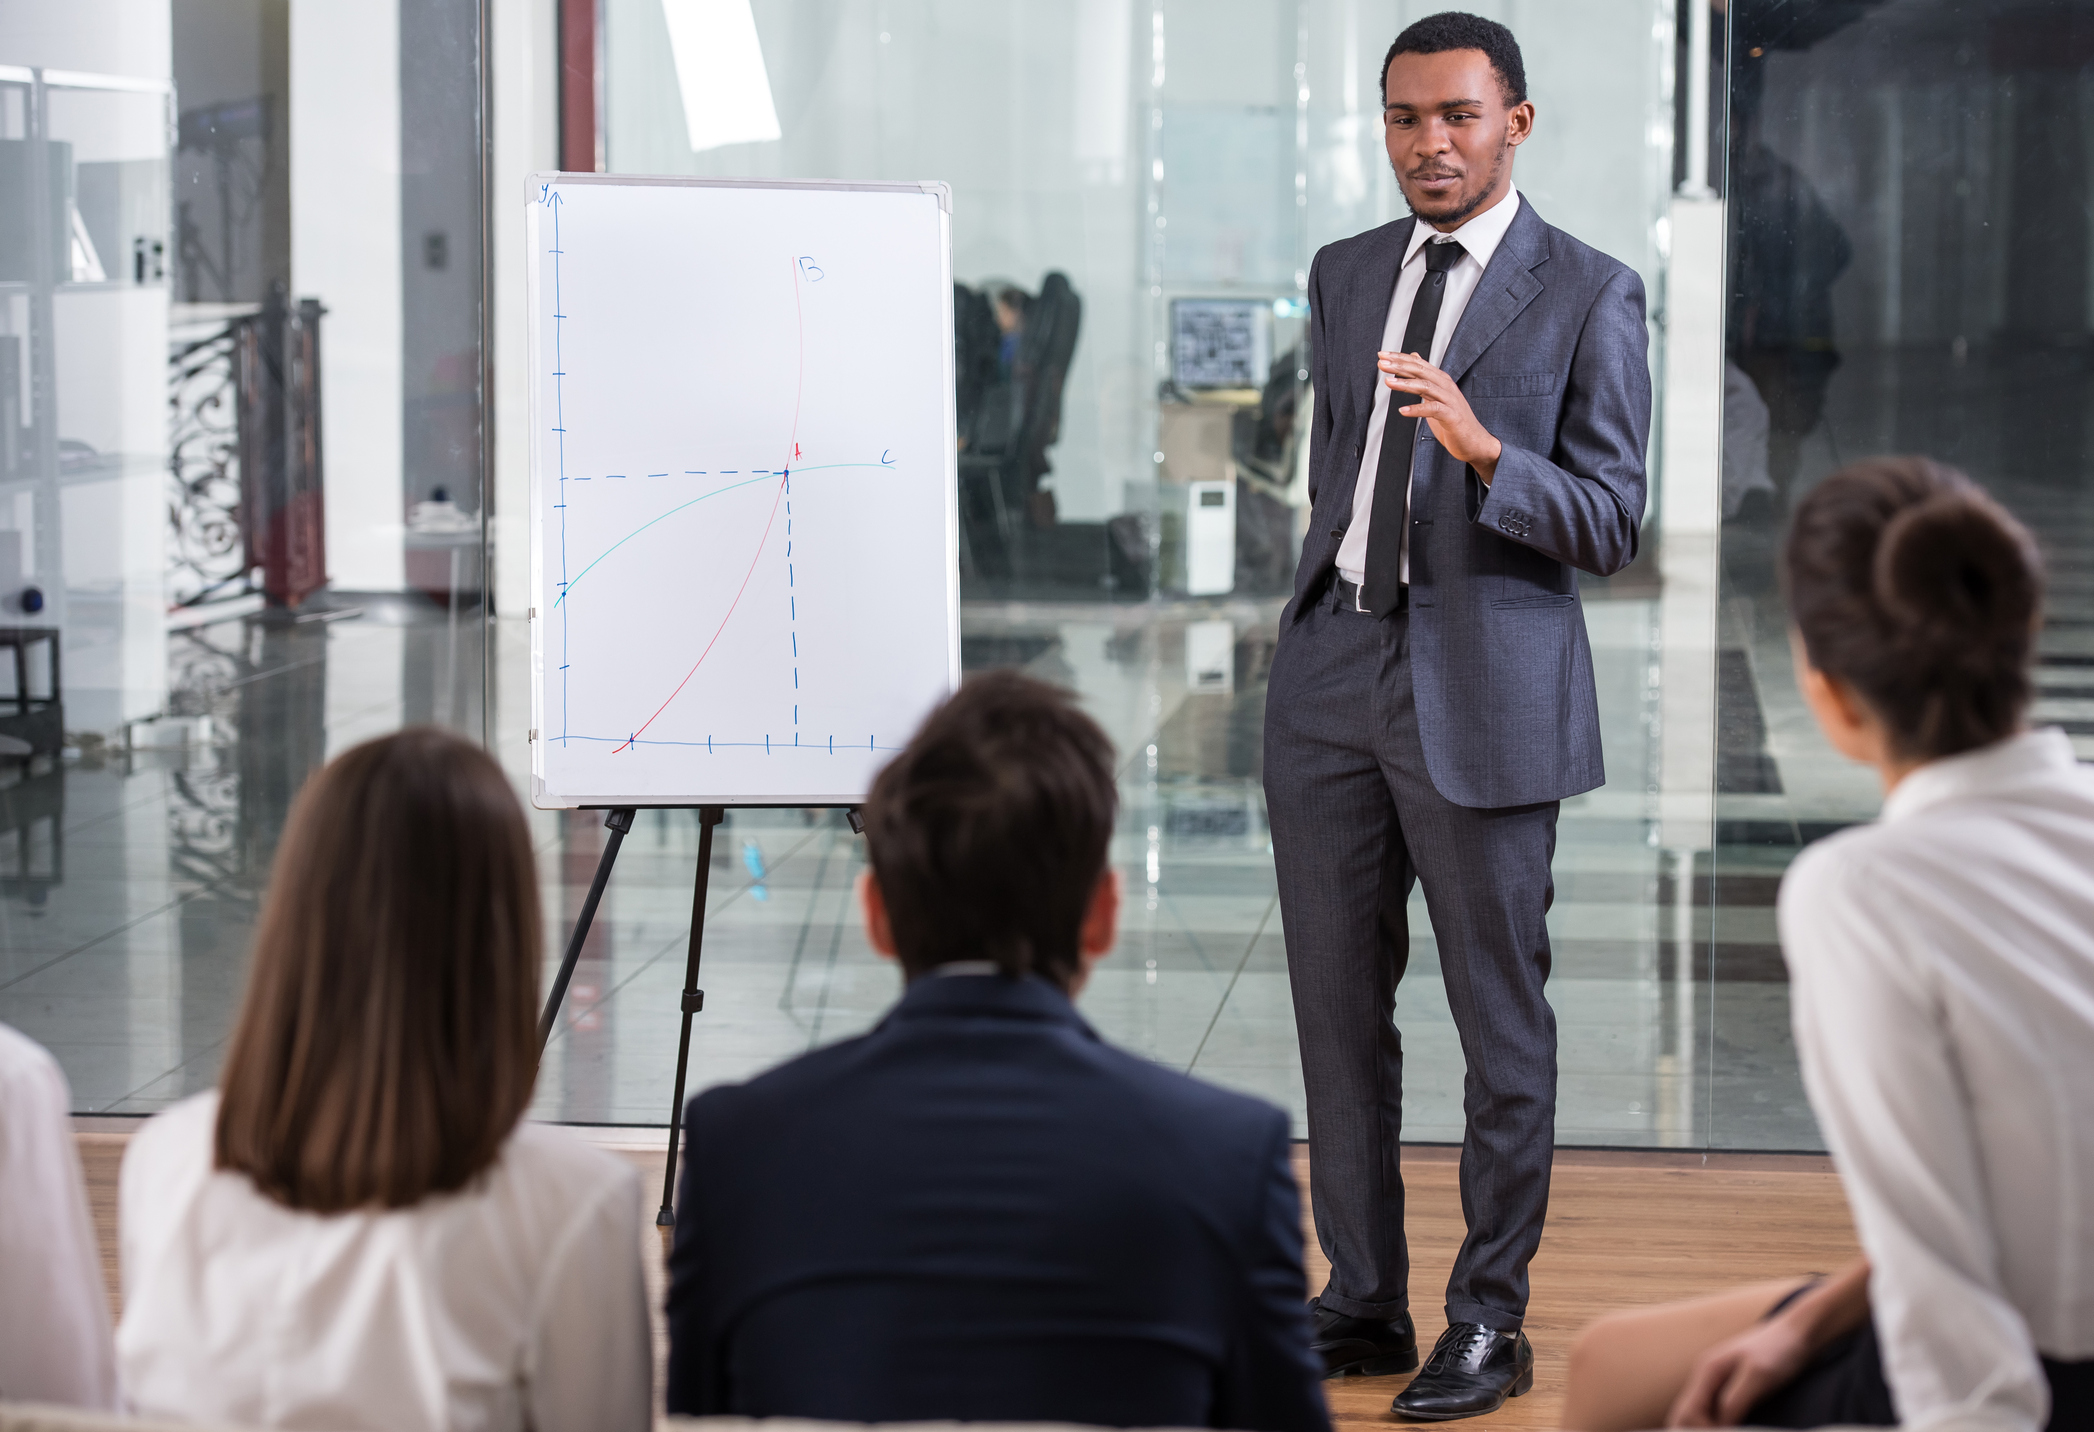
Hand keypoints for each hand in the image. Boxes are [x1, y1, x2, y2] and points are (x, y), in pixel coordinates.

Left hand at [1380, 351, 1501, 484]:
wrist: (1473, 441)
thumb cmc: (1453, 420)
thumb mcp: (1436, 395)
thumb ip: (1425, 378)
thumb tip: (1415, 357)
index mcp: (1441, 380)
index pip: (1419, 364)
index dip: (1400, 358)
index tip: (1382, 355)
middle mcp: (1446, 386)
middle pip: (1421, 371)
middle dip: (1400, 365)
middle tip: (1381, 363)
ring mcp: (1450, 400)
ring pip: (1426, 386)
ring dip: (1405, 384)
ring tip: (1388, 382)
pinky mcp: (1451, 416)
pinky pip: (1433, 409)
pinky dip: (1417, 409)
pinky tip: (1402, 411)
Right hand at [1666, 1316, 1813, 1427]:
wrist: (1797, 1333)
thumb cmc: (1779, 1350)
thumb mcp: (1757, 1377)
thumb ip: (1735, 1401)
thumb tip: (1719, 1427)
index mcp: (1708, 1371)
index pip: (1688, 1411)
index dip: (1700, 1431)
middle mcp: (1706, 1376)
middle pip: (1685, 1413)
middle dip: (1695, 1430)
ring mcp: (1717, 1381)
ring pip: (1698, 1413)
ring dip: (1706, 1428)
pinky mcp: (1730, 1388)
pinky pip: (1713, 1412)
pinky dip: (1717, 1425)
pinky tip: (1730, 1430)